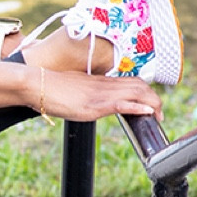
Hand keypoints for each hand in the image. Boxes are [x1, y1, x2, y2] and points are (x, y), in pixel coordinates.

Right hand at [37, 65, 161, 122]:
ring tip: (159, 115)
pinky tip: (147, 111)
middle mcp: (104, 85)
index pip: (132, 82)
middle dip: (155, 100)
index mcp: (101, 81)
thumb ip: (88, 93)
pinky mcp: (94, 104)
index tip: (152, 105)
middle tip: (160, 115)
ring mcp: (100, 94)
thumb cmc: (50, 87)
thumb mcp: (75, 89)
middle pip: (139, 86)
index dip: (146, 92)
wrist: (36, 83)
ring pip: (135, 93)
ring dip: (152, 104)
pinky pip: (121, 103)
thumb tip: (90, 101)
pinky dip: (137, 106)